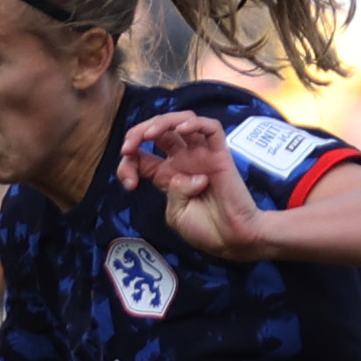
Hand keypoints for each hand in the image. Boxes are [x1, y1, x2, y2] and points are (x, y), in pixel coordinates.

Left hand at [120, 110, 266, 258]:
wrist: (233, 239)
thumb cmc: (206, 229)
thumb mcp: (175, 214)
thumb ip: (172, 191)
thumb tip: (181, 175)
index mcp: (168, 175)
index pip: (142, 155)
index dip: (129, 162)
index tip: (129, 183)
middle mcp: (183, 160)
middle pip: (160, 130)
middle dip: (138, 133)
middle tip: (128, 148)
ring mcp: (202, 155)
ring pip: (183, 121)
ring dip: (162, 122)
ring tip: (149, 135)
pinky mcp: (220, 154)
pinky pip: (211, 129)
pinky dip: (195, 123)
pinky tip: (181, 130)